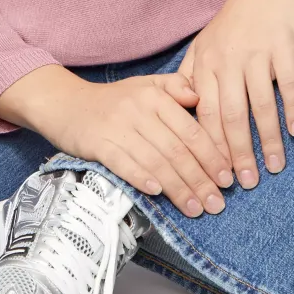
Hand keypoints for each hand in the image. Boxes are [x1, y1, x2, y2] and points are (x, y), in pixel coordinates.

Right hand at [48, 72, 235, 217]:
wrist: (65, 103)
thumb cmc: (113, 100)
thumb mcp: (146, 85)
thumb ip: (175, 87)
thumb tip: (200, 97)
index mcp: (156, 96)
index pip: (191, 130)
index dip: (212, 157)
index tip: (227, 179)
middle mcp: (139, 110)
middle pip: (177, 150)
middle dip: (200, 180)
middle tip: (217, 203)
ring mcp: (118, 127)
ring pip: (155, 161)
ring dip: (178, 189)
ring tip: (195, 209)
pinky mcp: (98, 143)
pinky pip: (124, 163)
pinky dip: (141, 178)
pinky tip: (157, 193)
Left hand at [177, 0, 293, 187]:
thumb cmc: (232, 23)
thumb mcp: (203, 46)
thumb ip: (190, 78)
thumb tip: (178, 115)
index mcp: (205, 64)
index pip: (203, 114)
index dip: (210, 148)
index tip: (215, 175)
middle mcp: (227, 60)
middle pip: (230, 116)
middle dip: (237, 153)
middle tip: (246, 183)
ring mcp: (255, 53)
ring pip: (260, 105)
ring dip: (268, 140)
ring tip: (275, 167)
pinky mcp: (283, 46)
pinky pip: (288, 83)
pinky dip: (293, 109)